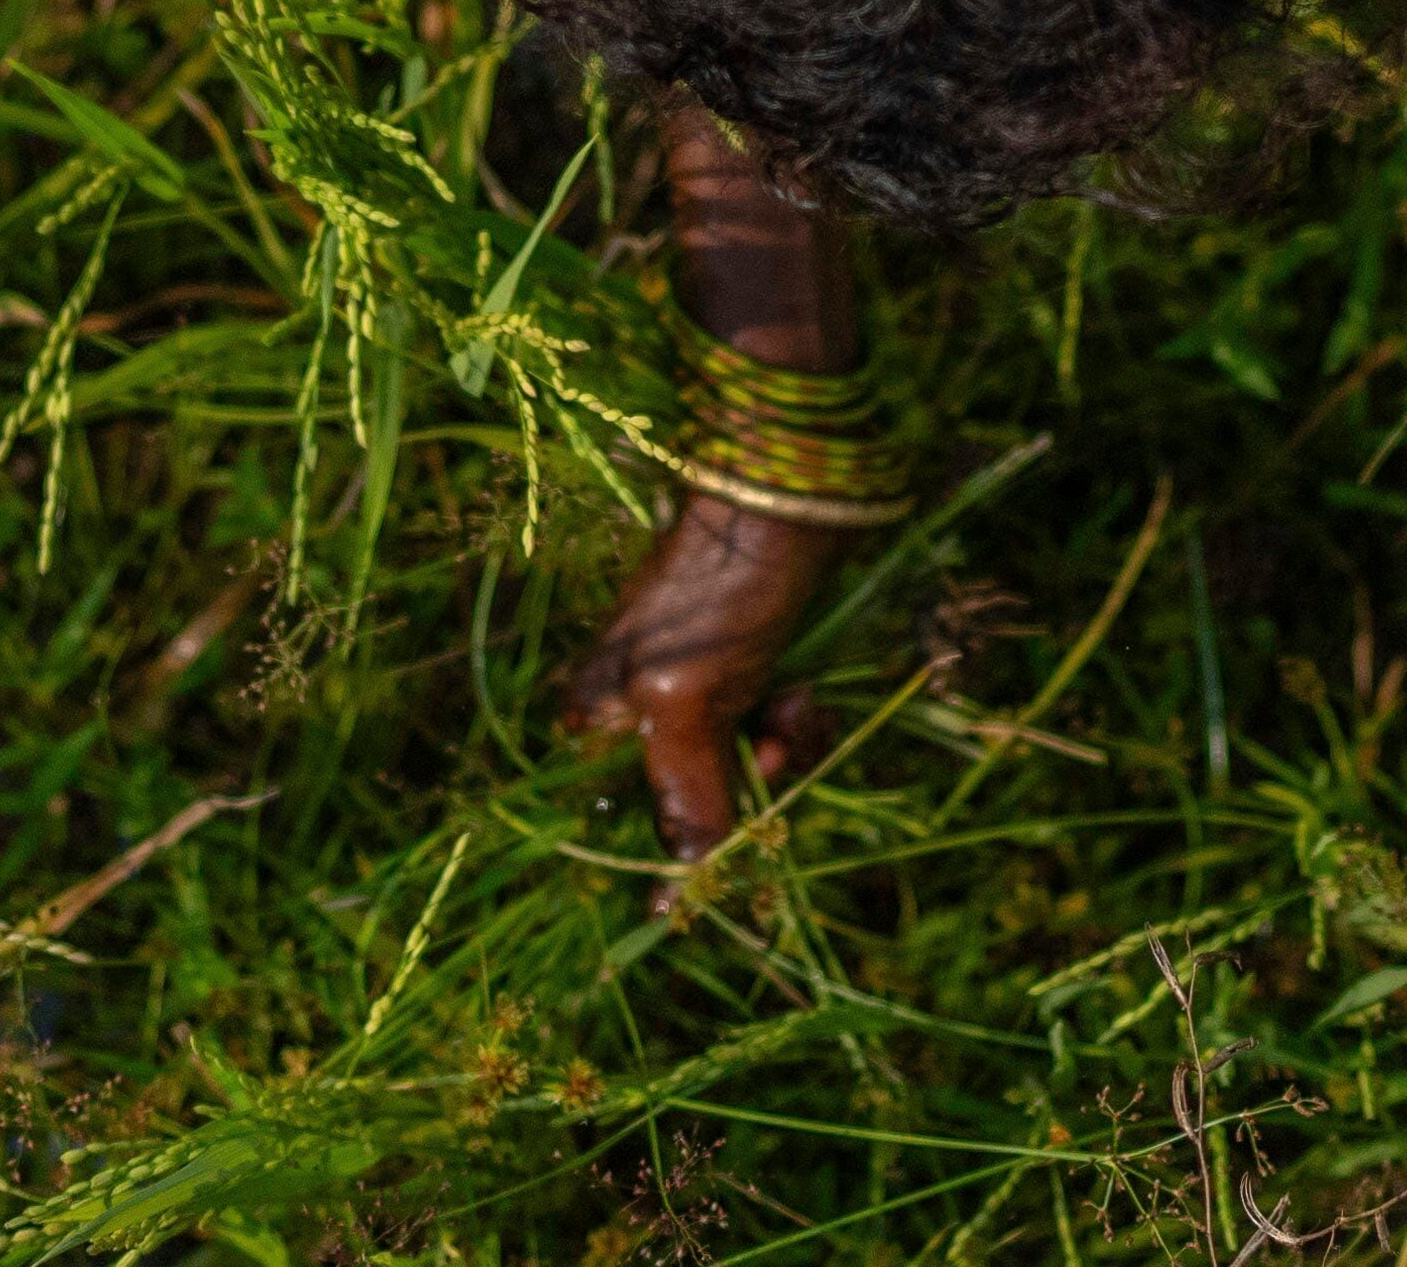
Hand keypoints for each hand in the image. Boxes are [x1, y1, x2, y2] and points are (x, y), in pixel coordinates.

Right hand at [546, 481, 856, 856]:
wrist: (790, 502)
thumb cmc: (720, 594)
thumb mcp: (690, 702)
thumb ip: (683, 797)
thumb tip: (671, 903)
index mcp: (601, 718)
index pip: (629, 819)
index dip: (680, 845)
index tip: (727, 863)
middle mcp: (644, 711)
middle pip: (699, 799)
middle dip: (748, 786)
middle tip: (774, 752)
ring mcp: (702, 693)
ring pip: (748, 770)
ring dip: (785, 749)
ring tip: (795, 702)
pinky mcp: (752, 674)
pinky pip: (778, 734)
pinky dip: (799, 722)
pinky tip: (805, 689)